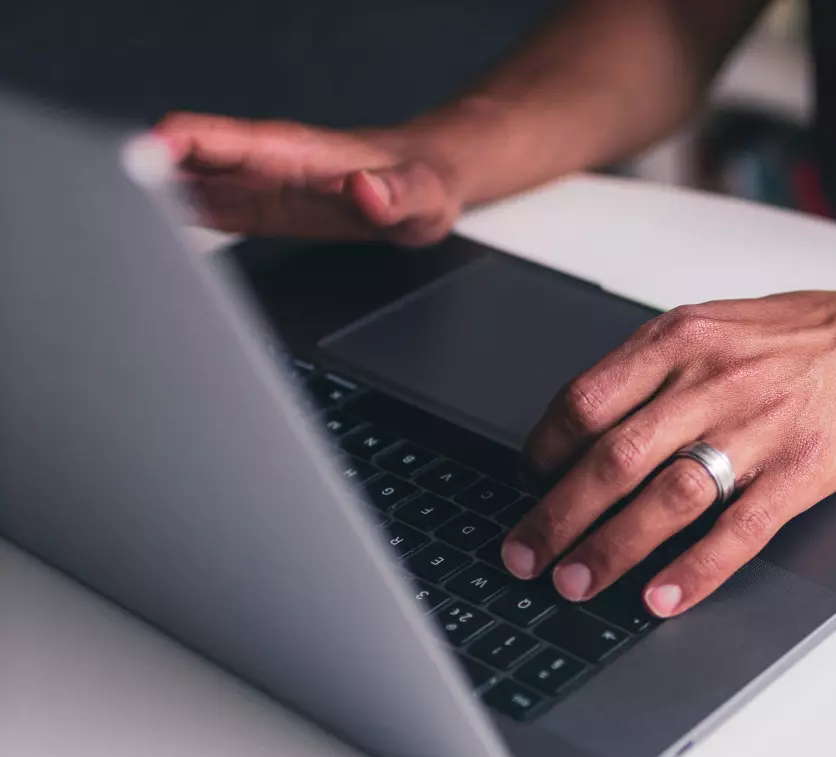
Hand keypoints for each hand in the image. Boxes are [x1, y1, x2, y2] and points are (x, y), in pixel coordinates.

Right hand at [154, 104, 494, 244]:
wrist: (429, 184)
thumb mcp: (421, 194)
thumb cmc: (424, 182)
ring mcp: (258, 185)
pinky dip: (176, 223)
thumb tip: (363, 189)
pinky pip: (205, 210)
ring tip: (120, 238)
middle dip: (139, 179)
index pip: (210, 137)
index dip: (165, 148)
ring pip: (184, 185)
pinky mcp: (262, 209)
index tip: (133, 168)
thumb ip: (393, 194)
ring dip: (149, 205)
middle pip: (180, 159)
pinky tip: (156, 243)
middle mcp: (263, 163)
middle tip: (108, 214)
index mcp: (290, 151)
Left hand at [500, 280, 835, 616]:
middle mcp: (711, 382)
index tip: (530, 482)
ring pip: (666, 498)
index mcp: (681, 340)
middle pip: (613, 458)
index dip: (544, 451)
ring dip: (611, 548)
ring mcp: (758, 429)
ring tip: (576, 583)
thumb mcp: (716, 324)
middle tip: (525, 555)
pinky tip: (661, 597)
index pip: (585, 400)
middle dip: (558, 515)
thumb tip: (587, 425)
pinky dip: (695, 570)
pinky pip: (739, 530)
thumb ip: (654, 368)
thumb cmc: (804, 335)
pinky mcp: (801, 472)